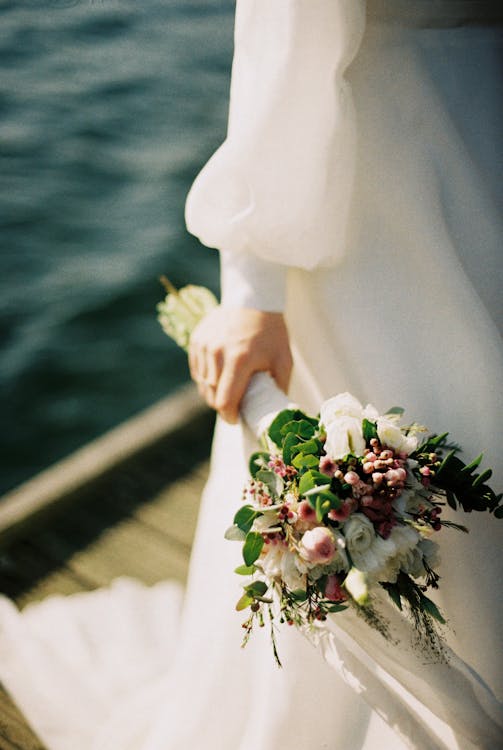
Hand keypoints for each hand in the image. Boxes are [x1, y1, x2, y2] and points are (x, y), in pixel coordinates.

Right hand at [188, 306, 292, 422]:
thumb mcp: (283, 360)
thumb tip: (275, 414)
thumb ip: (279, 388)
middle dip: (222, 406)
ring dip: (213, 392)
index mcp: (239, 359)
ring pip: (202, 384)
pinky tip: (220, 373)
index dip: (230, 416)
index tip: (236, 419)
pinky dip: (206, 377)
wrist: (253, 299)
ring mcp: (204, 345)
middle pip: (211, 395)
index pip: (225, 401)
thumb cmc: (271, 332)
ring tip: (229, 387)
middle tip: (235, 405)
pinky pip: (197, 370)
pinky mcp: (196, 340)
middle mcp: (216, 352)